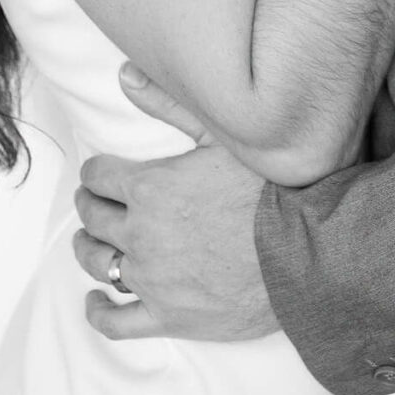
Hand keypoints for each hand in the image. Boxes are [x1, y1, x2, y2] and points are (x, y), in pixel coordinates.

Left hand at [69, 65, 279, 341]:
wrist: (305, 252)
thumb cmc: (268, 189)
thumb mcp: (219, 134)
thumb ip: (167, 104)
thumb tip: (124, 73)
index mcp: (149, 188)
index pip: (97, 177)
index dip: (96, 172)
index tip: (101, 174)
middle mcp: (141, 234)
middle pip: (93, 218)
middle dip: (91, 206)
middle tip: (98, 203)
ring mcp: (152, 279)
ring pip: (98, 264)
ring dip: (90, 249)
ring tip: (95, 242)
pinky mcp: (169, 316)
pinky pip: (117, 321)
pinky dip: (99, 312)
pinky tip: (97, 302)